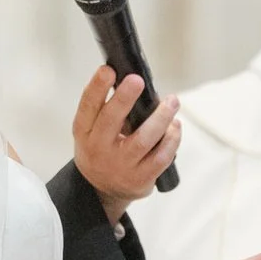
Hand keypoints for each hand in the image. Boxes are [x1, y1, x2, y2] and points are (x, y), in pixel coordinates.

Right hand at [72, 69, 181, 219]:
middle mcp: (98, 149)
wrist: (102, 189)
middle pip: (111, 121)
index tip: (108, 70)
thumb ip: (107, 108)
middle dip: (125, 99)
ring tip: (172, 101)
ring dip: (161, 117)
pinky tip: (175, 127)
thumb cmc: (101, 148)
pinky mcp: (140, 179)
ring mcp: (120, 166)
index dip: (96, 87)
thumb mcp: (92, 130)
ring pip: (143, 139)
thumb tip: (136, 80)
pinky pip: (161, 157)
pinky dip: (172, 139)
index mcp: (84, 132)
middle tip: (137, 80)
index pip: (88, 107)